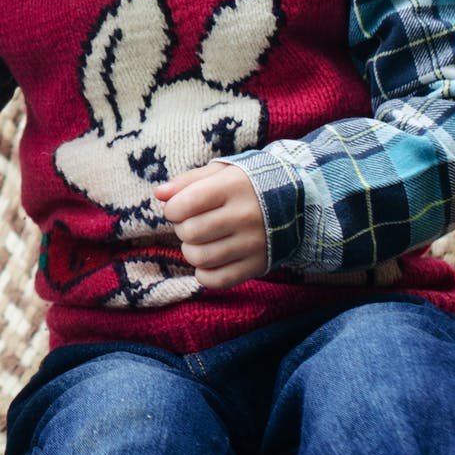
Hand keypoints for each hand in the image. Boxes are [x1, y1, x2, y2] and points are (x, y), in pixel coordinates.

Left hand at [154, 163, 266, 288]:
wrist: (295, 202)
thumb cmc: (245, 185)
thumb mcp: (220, 173)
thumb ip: (187, 181)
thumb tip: (159, 194)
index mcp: (233, 187)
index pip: (185, 204)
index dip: (173, 209)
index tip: (179, 208)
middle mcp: (245, 216)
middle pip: (190, 232)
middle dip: (182, 229)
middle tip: (192, 224)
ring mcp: (253, 243)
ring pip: (200, 258)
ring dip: (191, 251)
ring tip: (200, 241)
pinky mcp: (258, 265)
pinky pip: (217, 280)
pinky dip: (204, 274)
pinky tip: (208, 261)